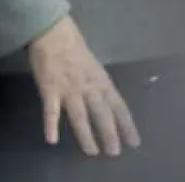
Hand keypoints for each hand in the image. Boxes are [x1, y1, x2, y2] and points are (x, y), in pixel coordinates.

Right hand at [27, 15, 139, 156]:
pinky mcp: (50, 88)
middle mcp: (89, 86)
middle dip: (110, 133)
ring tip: (91, 152)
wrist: (53, 31)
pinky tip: (52, 140)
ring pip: (80, 115)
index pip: (119, 106)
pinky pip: (50, 110)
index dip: (127, 124)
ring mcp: (69, 88)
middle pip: (102, 113)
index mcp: (101, 81)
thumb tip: (108, 105)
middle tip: (115, 153)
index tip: (135, 142)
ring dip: (86, 135)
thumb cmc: (74, 48)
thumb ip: (99, 86)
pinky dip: (51, 125)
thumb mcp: (94, 67)